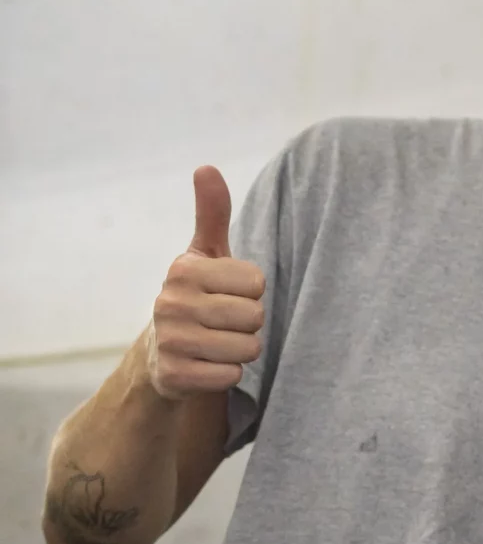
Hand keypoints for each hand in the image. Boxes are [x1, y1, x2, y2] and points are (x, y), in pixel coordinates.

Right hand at [147, 167, 267, 400]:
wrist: (164, 354)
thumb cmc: (199, 295)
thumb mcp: (205, 254)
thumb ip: (212, 214)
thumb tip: (206, 167)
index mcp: (184, 270)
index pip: (258, 284)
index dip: (251, 293)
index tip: (227, 294)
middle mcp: (171, 303)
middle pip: (255, 317)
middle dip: (249, 323)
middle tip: (222, 322)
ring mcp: (170, 341)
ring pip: (247, 348)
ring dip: (241, 350)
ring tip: (217, 342)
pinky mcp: (175, 376)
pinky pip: (231, 376)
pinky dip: (228, 374)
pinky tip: (207, 365)